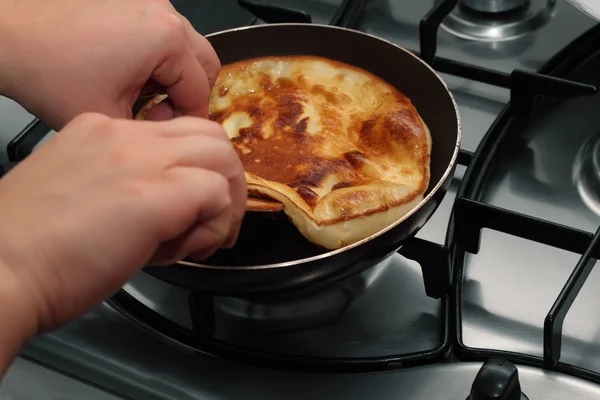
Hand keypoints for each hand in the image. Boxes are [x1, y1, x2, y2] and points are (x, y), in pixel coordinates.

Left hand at [0, 0, 218, 128]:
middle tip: (160, 116)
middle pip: (204, 65)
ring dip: (173, 76)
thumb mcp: (110, 119)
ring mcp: (146, 3)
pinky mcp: (129, 1)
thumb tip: (170, 138)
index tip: (171, 135)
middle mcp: (164, 14)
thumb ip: (155, 134)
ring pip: (185, 48)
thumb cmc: (50, 71)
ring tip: (140, 95)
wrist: (8, 37)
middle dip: (188, 95)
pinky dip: (155, 58)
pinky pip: (161, 34)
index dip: (188, 122)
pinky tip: (127, 74)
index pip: (200, 92)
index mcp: (167, 40)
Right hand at [0, 113, 245, 331]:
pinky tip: (188, 249)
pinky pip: (216, 195)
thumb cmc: (32, 248)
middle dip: (225, 180)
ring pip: (221, 157)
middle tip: (217, 220)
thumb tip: (170, 206)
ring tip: (205, 238)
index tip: (196, 206)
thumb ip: (125, 185)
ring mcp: (140, 160)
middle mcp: (123, 135)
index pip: (176, 133)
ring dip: (225, 201)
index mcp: (102, 130)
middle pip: (209, 135)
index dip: (196, 170)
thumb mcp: (81, 192)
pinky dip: (216, 224)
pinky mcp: (155, 196)